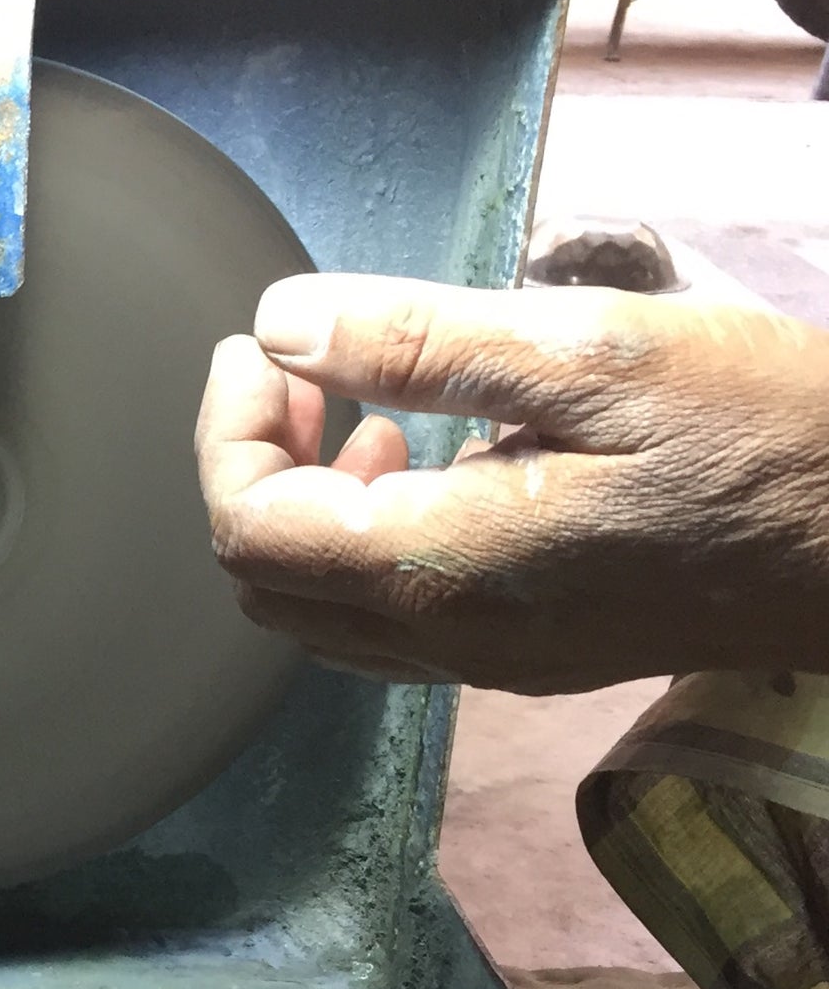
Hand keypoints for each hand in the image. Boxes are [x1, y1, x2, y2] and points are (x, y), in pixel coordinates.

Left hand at [196, 274, 828, 692]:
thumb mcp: (592, 354)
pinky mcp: (527, 654)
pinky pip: (386, 616)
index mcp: (444, 570)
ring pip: (319, 608)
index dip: (227, 431)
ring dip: (304, 504)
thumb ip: (419, 343)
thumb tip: (282, 327)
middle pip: (266, 579)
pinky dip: (362, 539)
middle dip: (254, 466)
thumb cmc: (762, 431)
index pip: (248, 528)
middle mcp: (448, 641)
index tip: (262, 347)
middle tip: (302, 375)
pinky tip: (427, 465)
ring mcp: (487, 661)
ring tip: (361, 414)